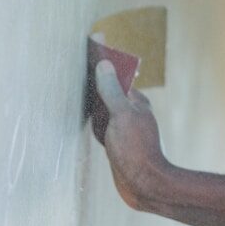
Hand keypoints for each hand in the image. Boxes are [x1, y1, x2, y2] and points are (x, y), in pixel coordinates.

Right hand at [94, 60, 170, 209]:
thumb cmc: (135, 150)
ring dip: (93, 96)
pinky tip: (86, 117)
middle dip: (97, 75)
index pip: (117, 75)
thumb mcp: (121, 116)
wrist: (144, 185)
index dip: (104, 59)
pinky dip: (92, 117)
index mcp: (136, 102)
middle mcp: (131, 113)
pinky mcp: (116, 145)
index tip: (94, 39)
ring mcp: (124, 129)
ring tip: (80, 81)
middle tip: (82, 56)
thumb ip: (112, 90)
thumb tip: (104, 64)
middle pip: (110, 90)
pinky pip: (101, 125)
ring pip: (104, 108)